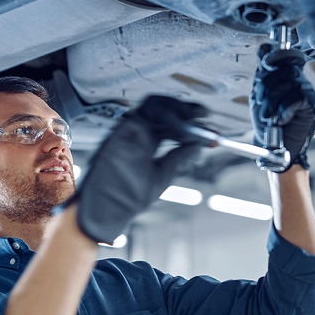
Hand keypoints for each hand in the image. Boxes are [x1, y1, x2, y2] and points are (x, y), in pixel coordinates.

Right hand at [66, 96, 204, 243]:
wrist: (108, 209)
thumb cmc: (128, 197)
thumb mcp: (162, 175)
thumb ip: (179, 158)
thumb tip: (198, 145)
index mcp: (147, 142)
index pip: (169, 122)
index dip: (188, 119)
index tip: (206, 121)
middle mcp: (138, 134)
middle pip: (163, 108)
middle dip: (185, 108)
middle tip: (203, 113)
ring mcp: (129, 132)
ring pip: (154, 105)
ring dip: (176, 110)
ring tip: (192, 122)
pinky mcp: (120, 132)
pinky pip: (143, 114)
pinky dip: (164, 117)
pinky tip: (178, 130)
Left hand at [250, 43, 314, 171]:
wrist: (276, 150)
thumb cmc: (267, 126)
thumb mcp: (259, 97)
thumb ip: (262, 75)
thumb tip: (264, 48)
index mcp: (286, 78)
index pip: (285, 55)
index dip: (275, 55)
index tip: (265, 63)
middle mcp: (299, 82)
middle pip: (283, 69)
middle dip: (266, 87)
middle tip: (261, 105)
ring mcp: (308, 92)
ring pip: (290, 82)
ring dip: (272, 101)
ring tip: (268, 117)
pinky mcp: (313, 106)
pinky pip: (298, 97)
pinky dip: (284, 109)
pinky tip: (280, 120)